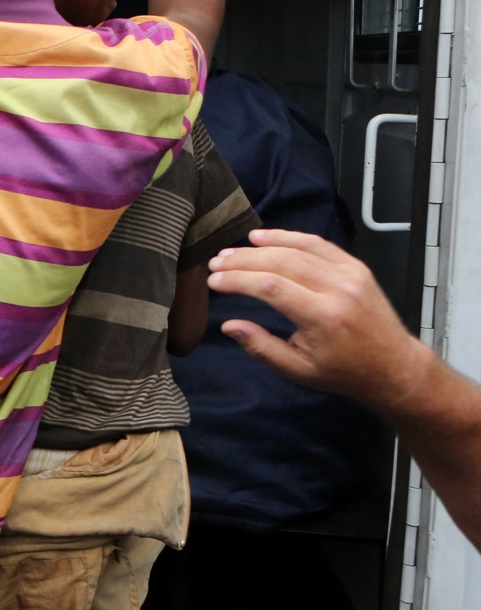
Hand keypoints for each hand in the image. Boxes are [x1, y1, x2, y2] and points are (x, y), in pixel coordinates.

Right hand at [208, 229, 431, 409]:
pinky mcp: (356, 267)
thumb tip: (228, 325)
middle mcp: (338, 289)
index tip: (214, 281)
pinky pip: (318, 244)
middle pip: (282, 262)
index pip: (271, 287)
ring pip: (298, 249)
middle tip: (216, 263)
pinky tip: (264, 237)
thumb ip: (261, 347)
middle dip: (243, 260)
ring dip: (261, 247)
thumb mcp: (298, 370)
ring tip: (232, 250)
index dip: (238, 280)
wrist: (394, 367)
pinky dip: (290, 237)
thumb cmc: (343, 373)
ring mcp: (350, 274)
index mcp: (323, 317)